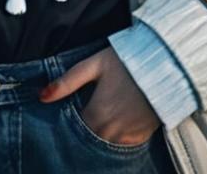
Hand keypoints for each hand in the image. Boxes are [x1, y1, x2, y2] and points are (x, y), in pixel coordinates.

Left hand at [38, 46, 159, 146]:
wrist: (165, 65)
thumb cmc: (127, 61)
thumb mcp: (94, 65)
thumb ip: (67, 82)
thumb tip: (42, 96)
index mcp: (96, 116)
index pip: (75, 130)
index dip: (69, 122)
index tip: (72, 109)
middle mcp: (111, 132)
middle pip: (89, 139)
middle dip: (84, 130)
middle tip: (86, 111)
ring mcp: (128, 138)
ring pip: (105, 144)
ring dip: (99, 134)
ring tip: (100, 116)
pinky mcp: (142, 137)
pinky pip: (122, 145)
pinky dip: (116, 137)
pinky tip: (115, 121)